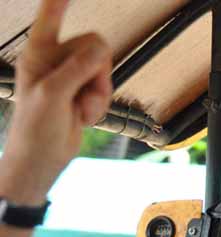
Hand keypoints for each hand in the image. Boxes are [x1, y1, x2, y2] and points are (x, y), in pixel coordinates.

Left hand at [1, 0, 111, 202]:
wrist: (42, 159)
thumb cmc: (36, 127)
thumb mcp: (54, 94)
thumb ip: (77, 67)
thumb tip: (101, 47)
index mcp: (38, 54)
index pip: (50, 18)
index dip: (60, 2)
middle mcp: (55, 61)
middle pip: (93, 46)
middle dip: (97, 72)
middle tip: (83, 95)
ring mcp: (70, 77)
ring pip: (104, 68)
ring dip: (99, 92)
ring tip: (82, 110)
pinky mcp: (82, 93)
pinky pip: (105, 88)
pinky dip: (100, 104)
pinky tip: (84, 117)